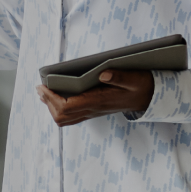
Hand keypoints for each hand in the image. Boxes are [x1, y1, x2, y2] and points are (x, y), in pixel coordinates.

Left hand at [36, 70, 154, 126]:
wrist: (150, 97)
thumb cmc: (141, 85)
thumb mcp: (135, 78)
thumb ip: (120, 76)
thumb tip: (103, 73)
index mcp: (99, 101)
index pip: (68, 106)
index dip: (52, 98)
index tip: (42, 86)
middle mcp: (94, 109)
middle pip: (62, 115)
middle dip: (48, 103)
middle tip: (40, 88)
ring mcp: (93, 112)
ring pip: (66, 119)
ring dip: (52, 107)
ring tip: (44, 92)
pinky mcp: (93, 110)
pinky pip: (72, 116)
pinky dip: (60, 108)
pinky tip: (56, 97)